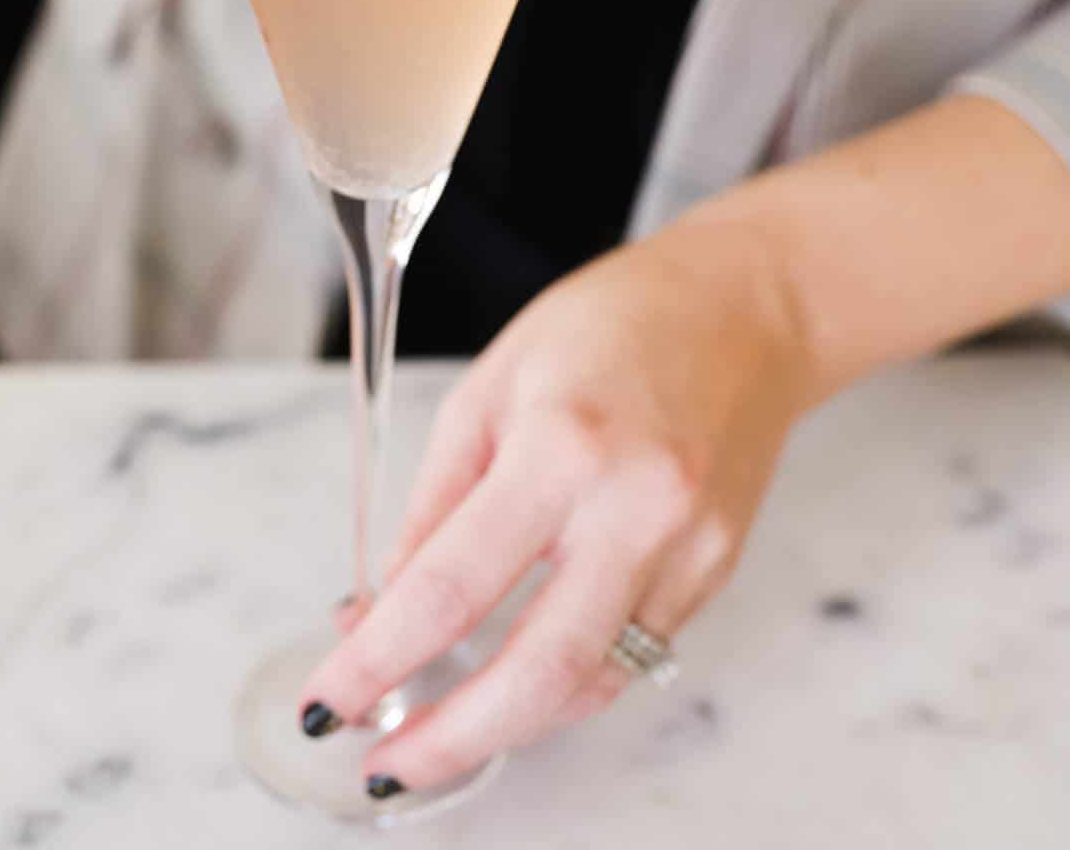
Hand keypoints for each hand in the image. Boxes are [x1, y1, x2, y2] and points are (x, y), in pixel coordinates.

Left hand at [300, 218, 810, 795]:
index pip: (450, 587)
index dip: (377, 661)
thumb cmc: (608, 322)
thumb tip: (381, 608)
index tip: (326, 703)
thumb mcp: (491, 385)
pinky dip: (567, 678)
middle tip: (387, 764)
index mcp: (561, 445)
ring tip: (442, 729)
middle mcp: (635, 506)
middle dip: (452, 739)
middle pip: (537, 670)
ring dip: (509, 722)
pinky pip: (634, 653)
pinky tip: (520, 675)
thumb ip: (436, 503)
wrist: (744, 305)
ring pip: (592, 682)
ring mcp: (689, 546)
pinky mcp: (718, 568)